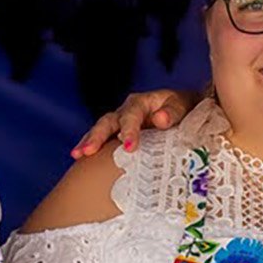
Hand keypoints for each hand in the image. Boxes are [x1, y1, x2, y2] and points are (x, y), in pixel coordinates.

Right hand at [71, 89, 198, 158]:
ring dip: (88, 142)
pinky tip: (80, 159)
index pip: (132, 115)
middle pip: (108, 121)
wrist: (185, 111)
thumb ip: (172, 112)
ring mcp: (120, 123)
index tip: (128, 147)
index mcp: (142, 103)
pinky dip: (91, 147)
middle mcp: (127, 111)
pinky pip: (103, 141)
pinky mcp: (118, 135)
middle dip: (97, 136)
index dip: (129, 130)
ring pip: (100, 129)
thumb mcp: (182, 106)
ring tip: (77, 155)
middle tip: (88, 151)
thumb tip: (160, 119)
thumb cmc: (184, 109)